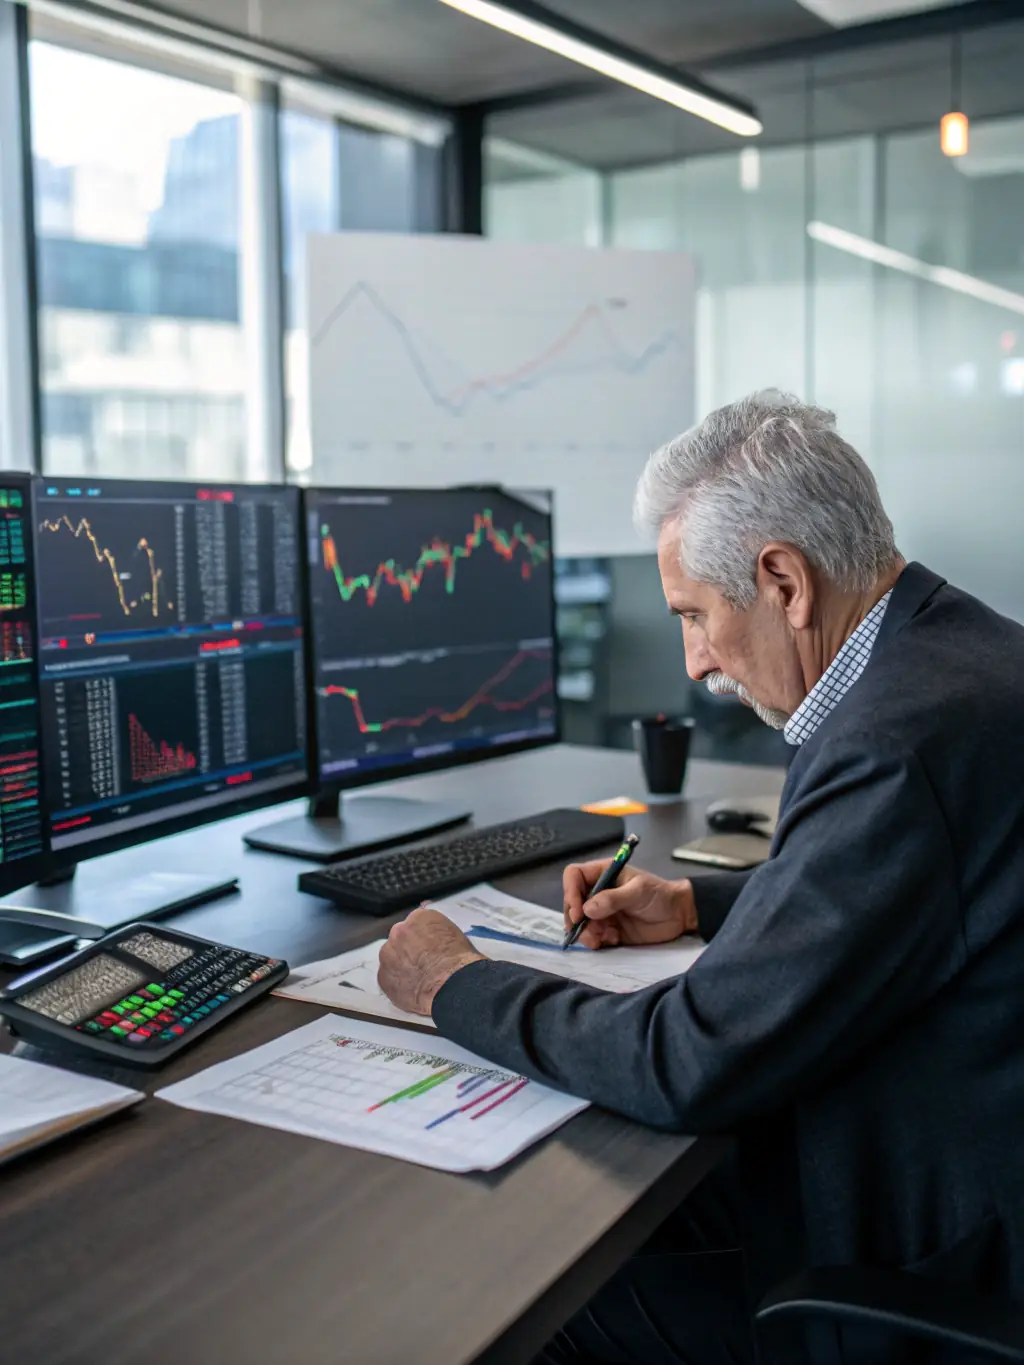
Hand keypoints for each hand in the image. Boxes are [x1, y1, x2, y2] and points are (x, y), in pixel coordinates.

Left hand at [377, 908, 483, 1015]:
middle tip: (422, 963)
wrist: (451, 985)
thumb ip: (437, 931)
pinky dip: (396, 983)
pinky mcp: (382, 976)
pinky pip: (388, 978)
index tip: (428, 947)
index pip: (416, 923)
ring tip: (416, 979)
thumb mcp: (454, 935)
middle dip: (408, 949)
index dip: (422, 937)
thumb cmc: (459, 960)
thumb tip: (434, 936)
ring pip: (391, 958)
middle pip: (400, 938)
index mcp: (419, 917)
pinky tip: (410, 990)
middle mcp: (399, 931)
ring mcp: (388, 954)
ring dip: (400, 965)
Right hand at [563, 861, 696, 949]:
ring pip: (580, 923)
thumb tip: (587, 909)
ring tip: (599, 939)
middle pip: (573, 902)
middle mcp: (598, 892)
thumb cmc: (660, 895)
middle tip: (586, 930)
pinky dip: (597, 941)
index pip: (574, 876)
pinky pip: (593, 937)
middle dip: (575, 918)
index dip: (571, 891)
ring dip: (585, 933)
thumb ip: (613, 899)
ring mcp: (602, 913)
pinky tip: (612, 941)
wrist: (679, 915)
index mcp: (603, 874)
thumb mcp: (638, 891)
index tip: (579, 911)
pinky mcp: (609, 931)